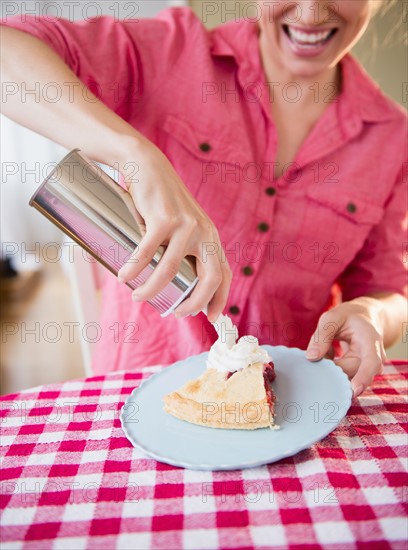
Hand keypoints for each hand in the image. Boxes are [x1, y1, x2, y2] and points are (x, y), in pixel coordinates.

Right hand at [116, 137, 231, 321]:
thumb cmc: (162, 202)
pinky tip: (124, 276)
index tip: (209, 317)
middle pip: (208, 279)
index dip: (219, 299)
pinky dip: (134, 268)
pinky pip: (148, 252)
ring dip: (151, 289)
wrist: (148, 166)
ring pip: (171, 270)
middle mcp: (204, 232)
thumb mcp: (183, 225)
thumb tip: (174, 284)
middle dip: (193, 303)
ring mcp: (186, 225)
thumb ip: (185, 249)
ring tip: (137, 296)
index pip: (224, 274)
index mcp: (211, 237)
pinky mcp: (164, 218)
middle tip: (174, 313)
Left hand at [305, 298, 386, 397]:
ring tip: (325, 351)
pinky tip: (329, 354)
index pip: (371, 363)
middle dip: (332, 369)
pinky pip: (344, 377)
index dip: (363, 377)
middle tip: (317, 356)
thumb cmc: (348, 317)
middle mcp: (374, 357)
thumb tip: (311, 358)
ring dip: (331, 368)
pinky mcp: (360, 373)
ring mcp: (368, 368)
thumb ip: (322, 336)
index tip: (354, 390)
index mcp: (370, 340)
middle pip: (352, 373)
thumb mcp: (332, 317)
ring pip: (347, 377)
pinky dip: (332, 369)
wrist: (363, 318)